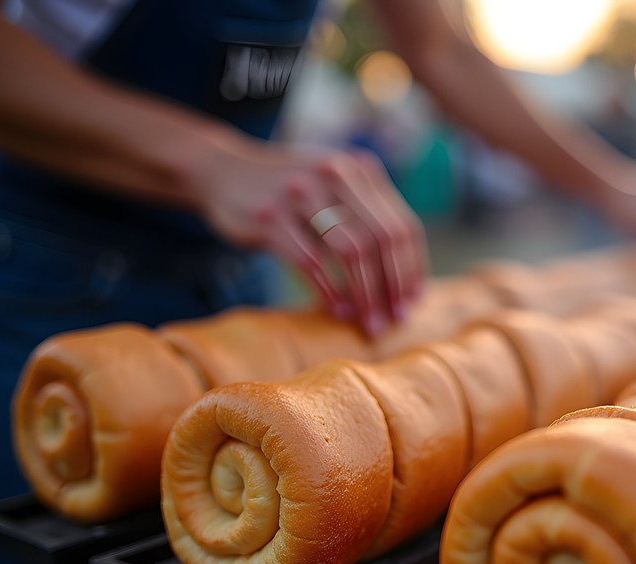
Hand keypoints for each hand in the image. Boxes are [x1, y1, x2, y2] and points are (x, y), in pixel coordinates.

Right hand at [196, 137, 426, 334]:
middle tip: (395, 319)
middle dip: (392, 287)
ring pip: (350, 252)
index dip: (411, 268)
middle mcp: (335, 176)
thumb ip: (368, 214)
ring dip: (364, 294)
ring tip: (368, 322)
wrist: (222, 169)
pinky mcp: (270, 216)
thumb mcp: (333, 186)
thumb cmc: (290, 191)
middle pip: (381, 241)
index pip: (402, 225)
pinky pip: (310, 261)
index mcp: (360, 170)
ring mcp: (301, 193)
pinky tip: (337, 310)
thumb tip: (407, 276)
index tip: (413, 300)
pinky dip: (329, 291)